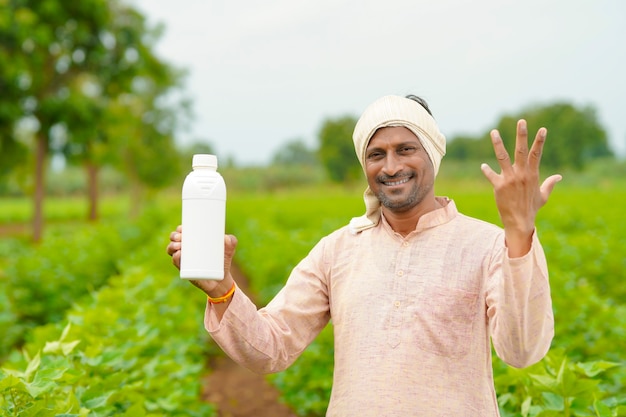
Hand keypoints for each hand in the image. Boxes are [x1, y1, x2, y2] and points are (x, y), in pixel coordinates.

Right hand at [167, 226, 238, 296]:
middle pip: (174, 239)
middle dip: (174, 236)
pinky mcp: (184, 270)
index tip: (182, 228)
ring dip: (172, 246)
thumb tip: (225, 238)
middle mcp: (186, 249)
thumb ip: (231, 241)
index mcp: (193, 241)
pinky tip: (178, 254)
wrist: (221, 280)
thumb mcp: (229, 249)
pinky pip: (176, 263)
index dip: (179, 229)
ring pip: (172, 250)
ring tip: (180, 246)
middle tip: (181, 237)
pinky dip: (175, 258)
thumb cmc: (223, 260)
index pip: (182, 232)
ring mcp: (184, 260)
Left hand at [481, 119, 561, 256]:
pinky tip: (483, 167)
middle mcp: (521, 174)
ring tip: (493, 131)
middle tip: (521, 121)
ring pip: (503, 157)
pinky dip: (487, 170)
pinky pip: (491, 175)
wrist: (520, 222)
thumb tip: (559, 176)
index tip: (542, 128)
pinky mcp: (499, 186)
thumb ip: (549, 184)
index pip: (537, 154)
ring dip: (497, 144)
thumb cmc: (531, 209)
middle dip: (522, 135)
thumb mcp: (543, 196)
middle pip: (522, 151)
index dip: (540, 141)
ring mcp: (510, 179)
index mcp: (532, 175)